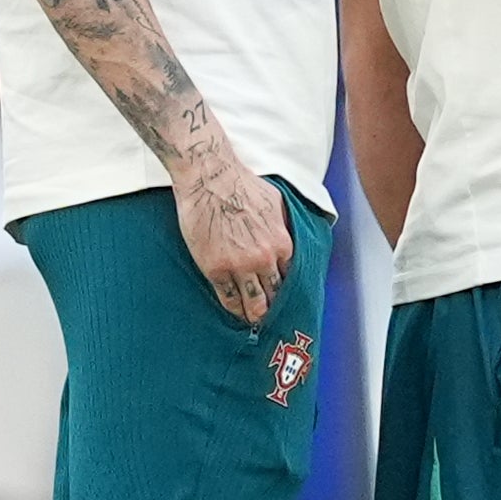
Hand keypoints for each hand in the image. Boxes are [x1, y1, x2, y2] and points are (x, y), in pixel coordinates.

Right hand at [174, 146, 293, 324]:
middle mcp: (264, 259)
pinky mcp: (215, 269)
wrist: (210, 178)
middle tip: (273, 317)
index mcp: (282, 243)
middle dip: (275, 306)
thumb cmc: (242, 183)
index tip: (284, 296)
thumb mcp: (276, 202)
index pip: (290, 276)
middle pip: (275, 294)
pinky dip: (233, 309)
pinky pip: (228, 298)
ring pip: (253, 301)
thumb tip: (287, 237)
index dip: (286, 288)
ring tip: (255, 322)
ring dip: (256, 314)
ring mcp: (239, 266)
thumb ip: (283, 225)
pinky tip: (236, 315)